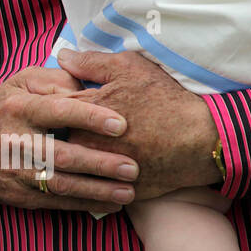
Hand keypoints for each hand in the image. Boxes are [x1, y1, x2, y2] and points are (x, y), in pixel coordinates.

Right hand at [0, 65, 138, 214]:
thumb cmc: (0, 109)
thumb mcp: (19, 82)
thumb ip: (55, 79)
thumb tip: (90, 85)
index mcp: (19, 107)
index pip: (57, 111)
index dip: (90, 117)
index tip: (121, 123)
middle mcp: (16, 140)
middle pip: (62, 155)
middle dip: (100, 164)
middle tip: (132, 167)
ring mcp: (16, 171)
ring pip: (60, 184)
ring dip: (97, 191)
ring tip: (128, 192)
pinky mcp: (18, 195)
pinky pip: (55, 202)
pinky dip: (83, 205)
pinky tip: (109, 204)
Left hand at [54, 49, 220, 200]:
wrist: (204, 139)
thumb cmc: (166, 99)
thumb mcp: (129, 68)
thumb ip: (91, 62)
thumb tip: (62, 57)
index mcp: (85, 114)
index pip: (50, 109)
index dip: (48, 106)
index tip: (47, 106)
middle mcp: (90, 145)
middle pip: (56, 142)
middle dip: (52, 136)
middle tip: (47, 134)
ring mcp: (104, 172)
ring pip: (72, 171)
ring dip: (67, 165)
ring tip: (68, 158)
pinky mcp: (120, 192)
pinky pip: (97, 193)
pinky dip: (92, 187)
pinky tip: (91, 179)